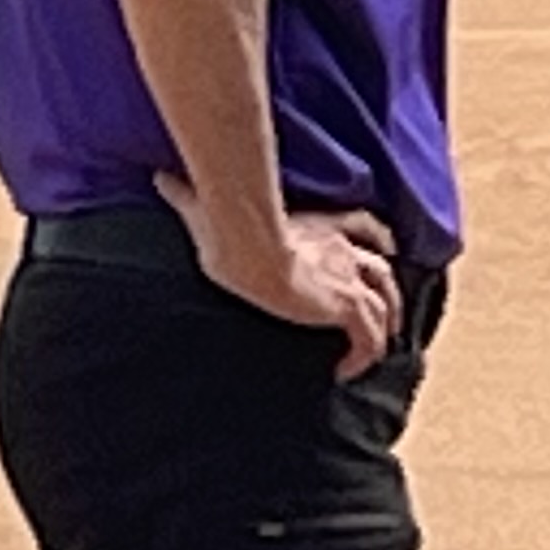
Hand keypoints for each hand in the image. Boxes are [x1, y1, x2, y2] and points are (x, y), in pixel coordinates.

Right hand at [160, 176, 399, 380]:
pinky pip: (367, 337)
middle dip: (388, 291)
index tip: (383, 249)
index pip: (360, 225)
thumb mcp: (213, 210)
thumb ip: (191, 196)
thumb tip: (160, 178)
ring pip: (383, 305)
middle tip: (388, 313)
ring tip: (376, 349)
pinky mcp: (345, 307)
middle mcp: (340, 252)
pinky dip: (365, 354)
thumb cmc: (231, 229)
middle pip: (381, 270)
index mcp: (317, 227)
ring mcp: (347, 280)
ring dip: (383, 327)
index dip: (375, 238)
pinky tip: (348, 370)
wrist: (249, 251)